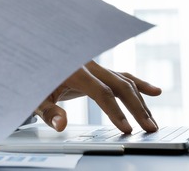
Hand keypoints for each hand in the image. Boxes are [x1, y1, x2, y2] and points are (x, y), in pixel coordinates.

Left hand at [36, 61, 161, 132]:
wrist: (32, 59)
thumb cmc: (32, 80)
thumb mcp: (35, 97)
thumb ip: (48, 112)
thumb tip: (61, 125)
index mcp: (73, 69)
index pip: (101, 92)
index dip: (115, 111)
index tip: (127, 129)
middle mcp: (88, 64)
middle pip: (119, 84)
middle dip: (137, 107)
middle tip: (149, 128)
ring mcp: (94, 66)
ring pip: (124, 81)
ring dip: (140, 101)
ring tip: (152, 122)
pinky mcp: (97, 71)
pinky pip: (121, 75)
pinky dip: (138, 83)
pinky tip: (156, 92)